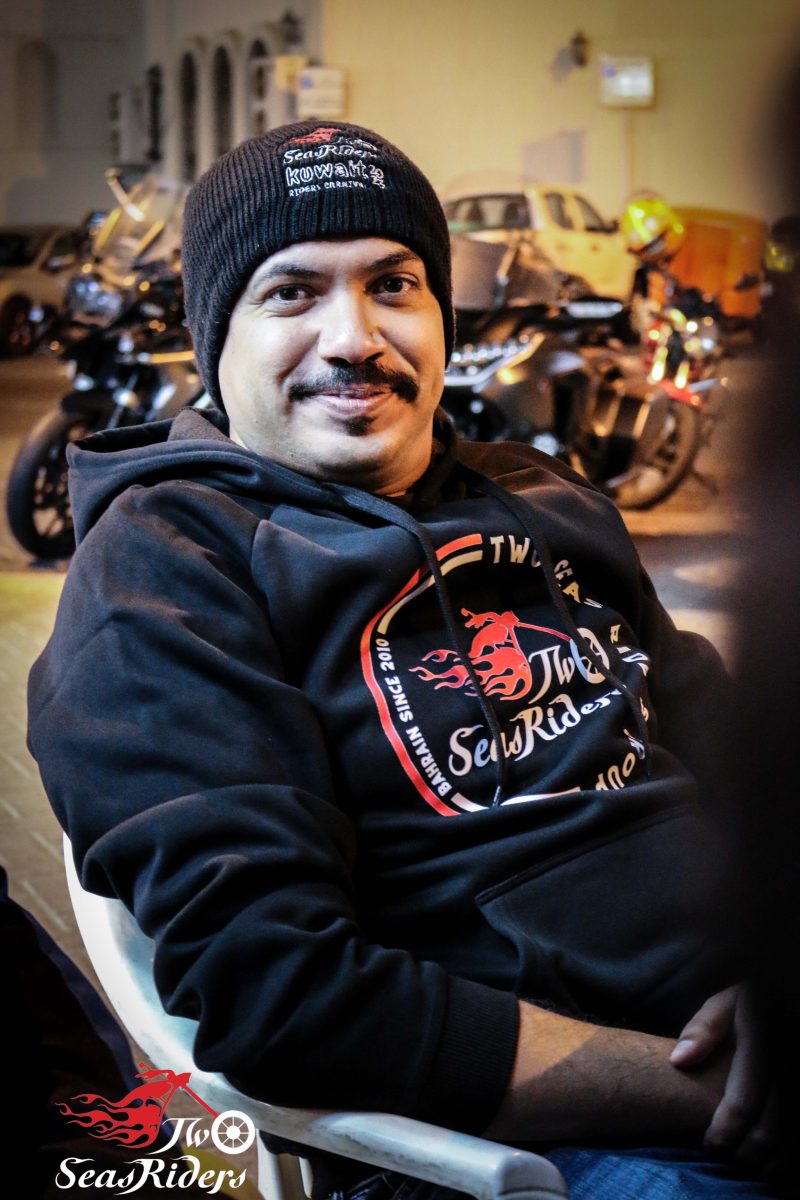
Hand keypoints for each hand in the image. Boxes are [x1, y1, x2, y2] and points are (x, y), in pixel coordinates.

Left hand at [669, 985, 778, 1165]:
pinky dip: (792, 1157)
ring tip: (752, 1166)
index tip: (709, 1146)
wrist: (792, 991)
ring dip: (773, 1165)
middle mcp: (790, 1066)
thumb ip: (703, 1029)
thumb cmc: (758, 1002)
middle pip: (770, 1132)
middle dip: (745, 1157)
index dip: (722, 1134)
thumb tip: (678, 1061)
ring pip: (794, 1144)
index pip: (742, 1105)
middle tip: (727, 1161)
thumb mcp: (730, 1002)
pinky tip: (778, 1160)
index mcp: (765, 1044)